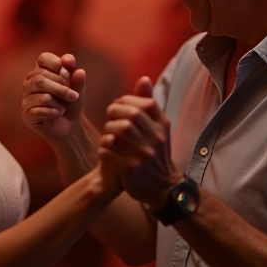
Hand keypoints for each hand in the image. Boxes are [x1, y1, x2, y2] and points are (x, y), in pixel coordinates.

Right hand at [21, 53, 84, 143]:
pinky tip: (57, 114)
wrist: (70, 126)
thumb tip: (79, 71)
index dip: (57, 64)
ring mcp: (26, 98)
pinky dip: (54, 112)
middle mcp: (29, 83)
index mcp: (40, 71)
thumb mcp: (78, 89)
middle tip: (74, 96)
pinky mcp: (26, 114)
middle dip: (62, 88)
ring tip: (64, 107)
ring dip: (59, 102)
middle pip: (41, 78)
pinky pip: (40, 110)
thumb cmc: (71, 103)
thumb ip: (78, 79)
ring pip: (42, 95)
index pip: (43, 58)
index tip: (69, 73)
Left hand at [99, 77, 181, 207]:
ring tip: (107, 135)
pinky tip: (105, 150)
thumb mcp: (158, 129)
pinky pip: (108, 151)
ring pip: (118, 131)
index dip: (126, 100)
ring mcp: (144, 155)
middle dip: (114, 113)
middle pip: (130, 115)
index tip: (118, 106)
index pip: (145, 103)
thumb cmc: (155, 153)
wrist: (163, 188)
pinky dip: (103, 148)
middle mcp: (157, 139)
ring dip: (107, 130)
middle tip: (109, 118)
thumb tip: (144, 78)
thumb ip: (148, 104)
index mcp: (163, 126)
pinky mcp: (131, 170)